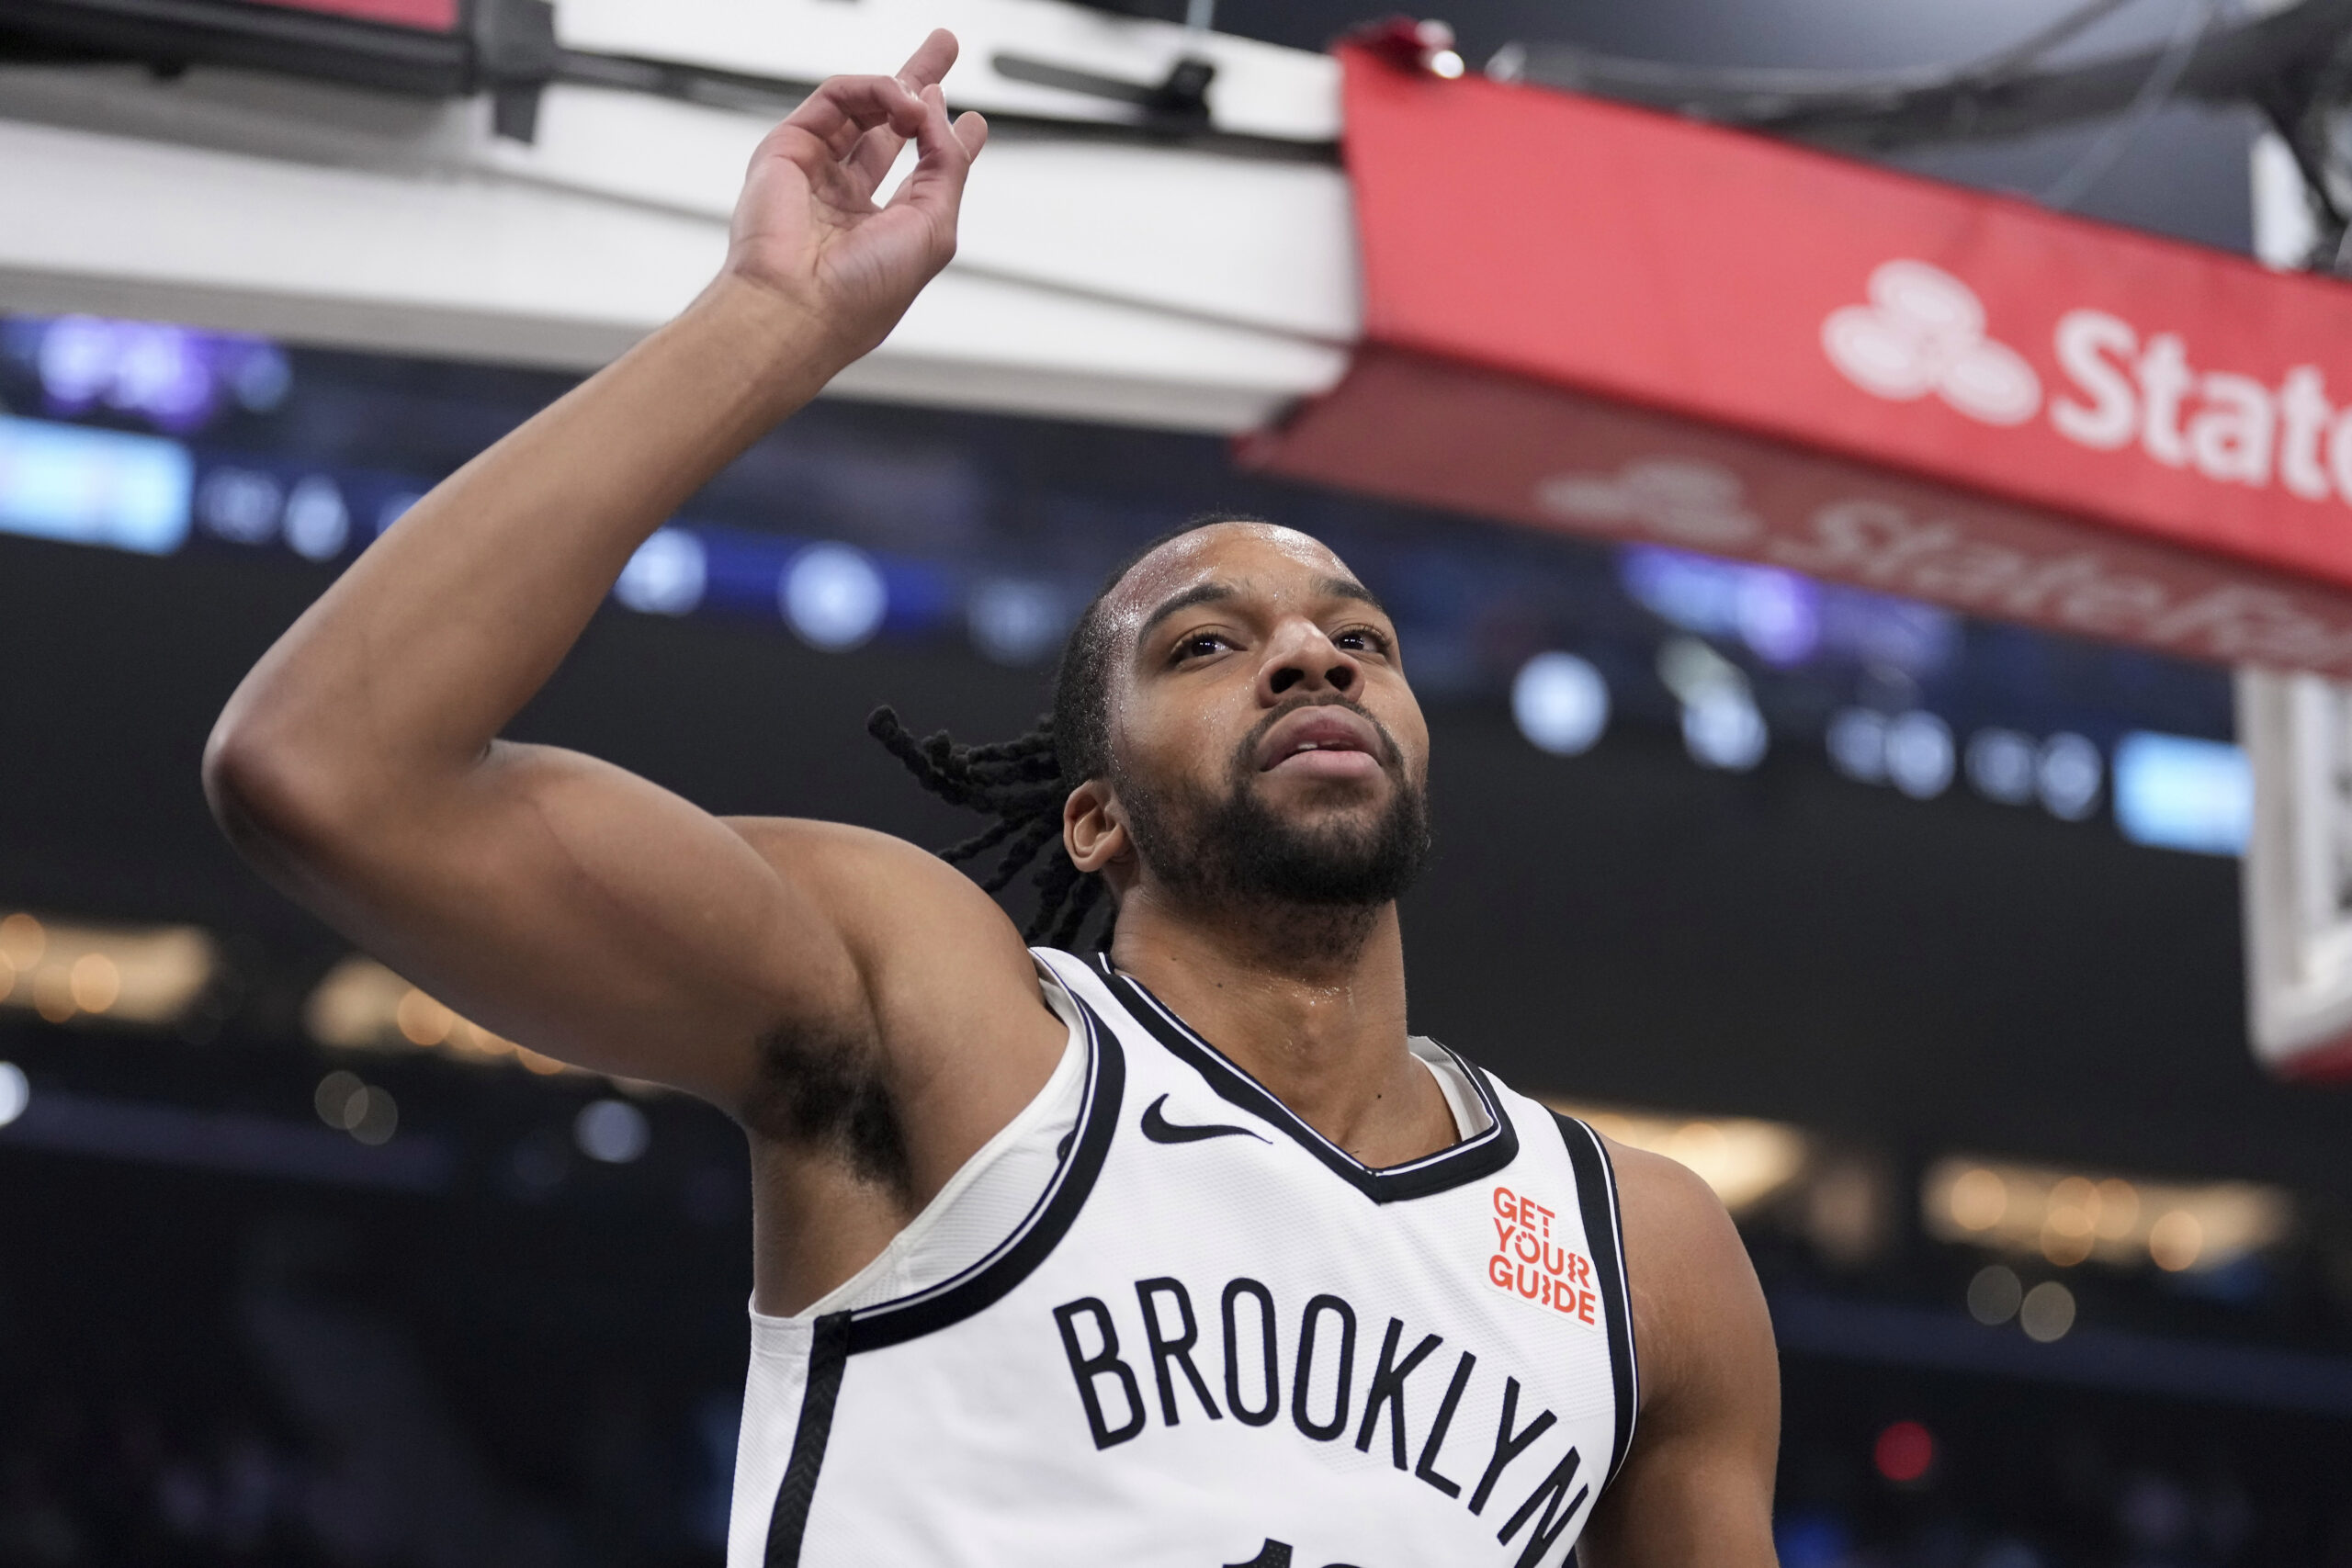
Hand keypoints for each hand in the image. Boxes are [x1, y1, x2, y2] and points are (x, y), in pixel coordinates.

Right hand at [724, 29, 988, 361]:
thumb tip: (942, 113)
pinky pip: (837, 98)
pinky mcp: (789, 148)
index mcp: (887, 227)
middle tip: (943, 50)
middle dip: (919, 86)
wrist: (796, 305)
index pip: (921, 172)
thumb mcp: (935, 228)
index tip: (972, 121)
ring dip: (901, 87)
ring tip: (925, 94)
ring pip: (863, 106)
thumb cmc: (860, 292)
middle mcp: (851, 199)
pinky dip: (873, 90)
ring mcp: (818, 171)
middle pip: (890, 126)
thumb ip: (948, 166)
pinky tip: (900, 100)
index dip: (946, 141)